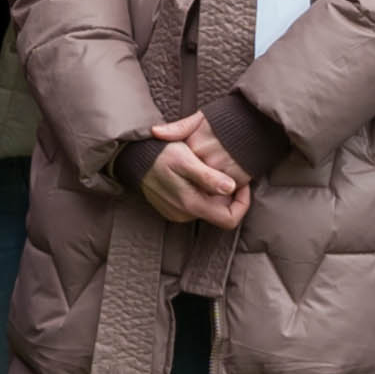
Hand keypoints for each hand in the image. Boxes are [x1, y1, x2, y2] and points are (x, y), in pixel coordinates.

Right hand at [132, 119, 248, 229]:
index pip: (230, 219)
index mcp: (191, 204)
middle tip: (226, 173)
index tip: (241, 183)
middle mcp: (184, 214)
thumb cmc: (160, 154)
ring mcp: (177, 213)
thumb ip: (208, 176)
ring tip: (210, 172)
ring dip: (214, 194)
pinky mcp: (171, 209)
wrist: (132, 157)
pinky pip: (195, 205)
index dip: (242, 203)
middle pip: (220, 213)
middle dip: (228, 196)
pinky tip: (196, 176)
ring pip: (208, 209)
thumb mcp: (185, 159)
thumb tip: (231, 188)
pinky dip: (201, 193)